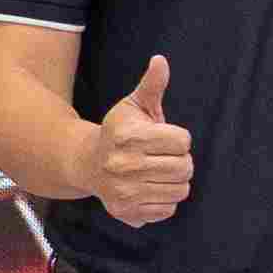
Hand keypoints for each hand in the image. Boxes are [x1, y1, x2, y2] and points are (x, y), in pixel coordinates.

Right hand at [92, 56, 191, 226]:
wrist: (87, 163)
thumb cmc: (119, 131)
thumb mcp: (134, 105)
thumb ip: (152, 85)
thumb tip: (160, 60)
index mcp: (129, 137)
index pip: (183, 141)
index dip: (178, 138)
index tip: (163, 137)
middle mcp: (124, 165)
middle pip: (185, 167)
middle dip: (180, 160)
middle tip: (163, 156)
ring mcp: (124, 191)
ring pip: (181, 190)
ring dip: (175, 181)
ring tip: (158, 172)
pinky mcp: (127, 212)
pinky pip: (168, 209)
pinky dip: (165, 200)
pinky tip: (150, 188)